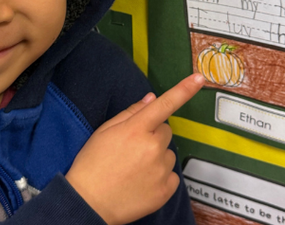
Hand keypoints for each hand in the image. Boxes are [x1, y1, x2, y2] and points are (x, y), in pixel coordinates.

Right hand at [66, 74, 204, 224]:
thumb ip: (131, 113)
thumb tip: (152, 98)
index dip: (184, 89)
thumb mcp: (104, 132)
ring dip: (157, 158)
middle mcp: (153, 147)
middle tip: (133, 151)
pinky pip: (172, 176)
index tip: (199, 79)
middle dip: (153, 136)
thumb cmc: (92, 165)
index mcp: (137, 129)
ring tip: (134, 170)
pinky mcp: (165, 190)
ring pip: (168, 153)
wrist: (86, 205)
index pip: (165, 104)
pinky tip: (143, 184)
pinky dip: (161, 178)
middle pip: (165, 131)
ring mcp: (161, 170)